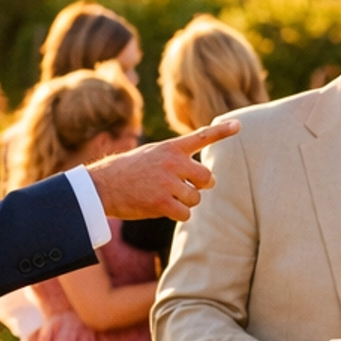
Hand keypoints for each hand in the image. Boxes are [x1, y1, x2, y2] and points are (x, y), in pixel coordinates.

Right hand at [87, 120, 240, 220]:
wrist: (102, 186)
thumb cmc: (128, 171)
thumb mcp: (152, 154)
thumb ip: (177, 159)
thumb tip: (209, 180)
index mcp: (171, 148)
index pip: (201, 136)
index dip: (222, 131)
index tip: (238, 125)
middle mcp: (173, 162)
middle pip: (207, 179)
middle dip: (200, 187)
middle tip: (187, 188)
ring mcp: (168, 182)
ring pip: (195, 199)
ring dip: (184, 202)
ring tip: (163, 196)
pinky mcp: (163, 202)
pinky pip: (185, 214)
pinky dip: (177, 214)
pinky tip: (160, 207)